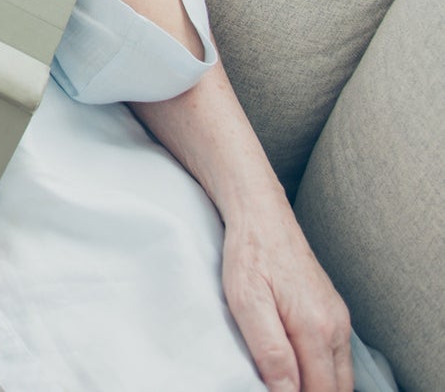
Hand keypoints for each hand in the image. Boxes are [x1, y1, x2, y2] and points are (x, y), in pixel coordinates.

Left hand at [222, 209, 351, 391]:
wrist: (261, 213)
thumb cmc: (249, 253)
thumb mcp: (247, 301)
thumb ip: (270, 350)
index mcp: (316, 328)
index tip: (272, 391)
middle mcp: (336, 326)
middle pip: (336, 389)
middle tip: (277, 387)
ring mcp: (338, 319)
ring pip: (340, 376)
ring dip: (319, 387)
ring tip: (285, 381)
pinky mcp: (333, 312)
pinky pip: (336, 357)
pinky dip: (322, 371)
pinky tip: (298, 368)